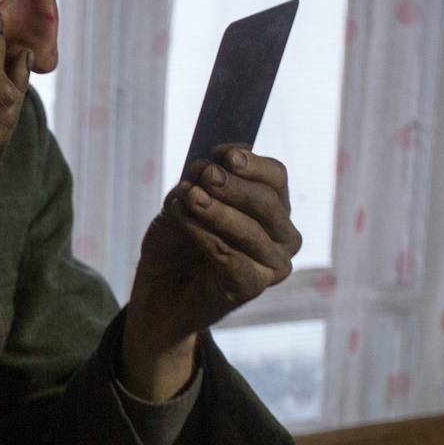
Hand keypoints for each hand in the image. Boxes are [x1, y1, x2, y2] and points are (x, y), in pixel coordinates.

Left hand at [122, 145, 297, 399]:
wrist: (159, 290)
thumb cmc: (177, 242)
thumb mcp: (186, 200)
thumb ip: (203, 180)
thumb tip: (220, 160)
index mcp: (274, 209)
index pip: (276, 177)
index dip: (251, 163)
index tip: (223, 154)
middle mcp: (284, 237)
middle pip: (268, 203)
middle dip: (234, 186)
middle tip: (204, 174)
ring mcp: (273, 266)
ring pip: (250, 231)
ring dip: (215, 210)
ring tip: (187, 196)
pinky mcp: (253, 288)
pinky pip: (230, 256)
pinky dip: (203, 233)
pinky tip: (180, 216)